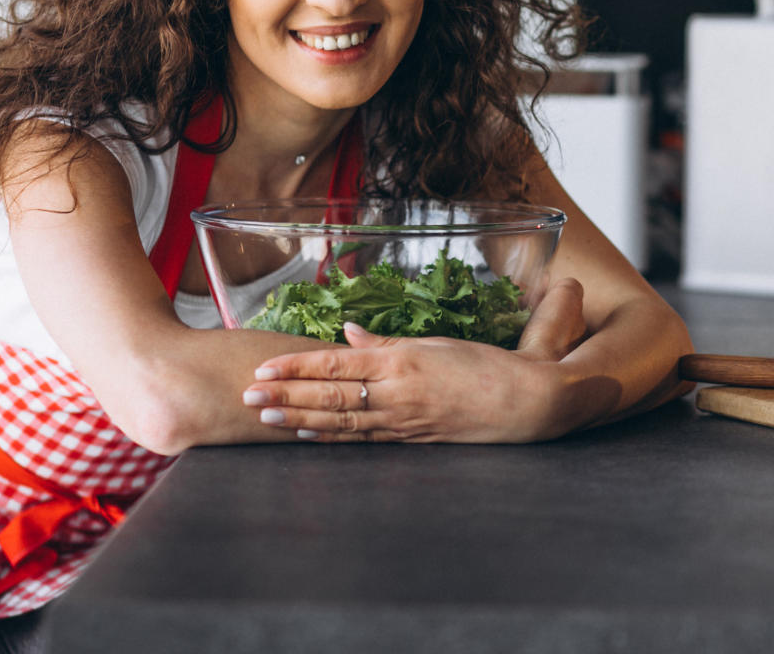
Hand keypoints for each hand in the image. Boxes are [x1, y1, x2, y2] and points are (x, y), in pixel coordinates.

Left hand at [241, 278, 595, 442]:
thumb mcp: (435, 344)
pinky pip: (362, 439)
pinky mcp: (411, 439)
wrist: (525, 402)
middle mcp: (397, 393)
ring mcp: (403, 421)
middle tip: (247, 396)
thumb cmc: (486, 366)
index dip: (296, 368)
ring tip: (264, 417)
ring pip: (340, 421)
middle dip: (285, 396)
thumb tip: (345, 334)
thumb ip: (386, 344)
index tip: (264, 368)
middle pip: (329, 396)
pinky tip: (306, 436)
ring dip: (299, 419)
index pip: (336, 364)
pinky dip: (330, 438)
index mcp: (402, 361)